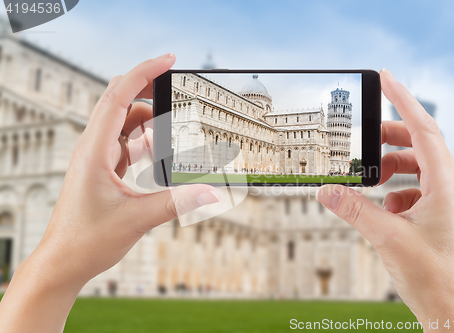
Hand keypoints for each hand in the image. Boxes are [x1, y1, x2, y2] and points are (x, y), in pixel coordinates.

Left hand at [0, 54, 220, 332]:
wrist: (63, 261)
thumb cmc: (88, 240)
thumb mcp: (138, 219)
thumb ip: (177, 201)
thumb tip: (212, 192)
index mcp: (94, 150)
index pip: (118, 97)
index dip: (143, 73)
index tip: (168, 60)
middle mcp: (92, 148)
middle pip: (119, 102)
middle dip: (148, 91)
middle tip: (177, 90)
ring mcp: (96, 158)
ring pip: (123, 123)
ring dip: (148, 121)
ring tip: (174, 130)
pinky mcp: (102, 169)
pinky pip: (124, 143)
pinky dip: (143, 141)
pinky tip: (158, 151)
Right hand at [317, 69, 453, 330]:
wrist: (452, 312)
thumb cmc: (433, 278)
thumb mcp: (386, 237)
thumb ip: (354, 210)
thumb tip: (327, 191)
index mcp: (446, 187)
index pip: (424, 130)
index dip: (403, 101)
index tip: (385, 79)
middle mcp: (450, 191)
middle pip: (420, 146)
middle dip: (391, 140)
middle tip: (365, 140)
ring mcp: (447, 204)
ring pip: (418, 170)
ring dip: (391, 170)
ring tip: (371, 181)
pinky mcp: (440, 218)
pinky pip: (416, 191)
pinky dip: (396, 192)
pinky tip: (383, 210)